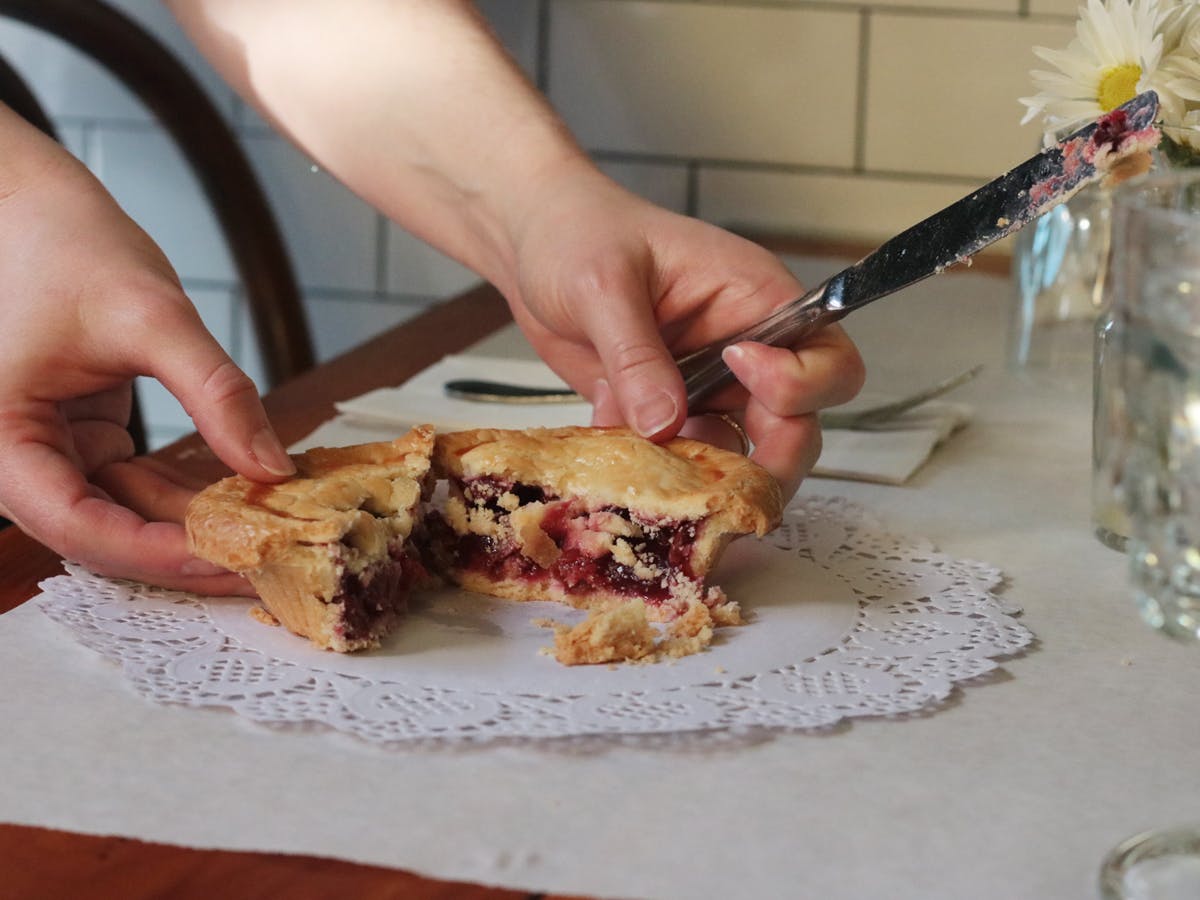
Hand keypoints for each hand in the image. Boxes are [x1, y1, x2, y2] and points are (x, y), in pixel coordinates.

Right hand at [0, 109, 293, 592]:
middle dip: (186, 551)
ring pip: (129, 516)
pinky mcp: (88, 441)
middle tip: (268, 564)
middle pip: (105, 536)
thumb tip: (273, 467)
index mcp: (3, 438)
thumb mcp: (154, 316)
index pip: (79, 526)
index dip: (156, 553)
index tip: (231, 559)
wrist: (40, 209)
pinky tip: (252, 497)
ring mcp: (56, 454)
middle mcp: (21, 460)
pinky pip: (142, 486)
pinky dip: (193, 493)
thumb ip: (216, 393)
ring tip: (273, 536)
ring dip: (197, 526)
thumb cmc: (71, 247)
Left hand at [499, 159, 864, 500]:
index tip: (735, 367)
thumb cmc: (579, 232)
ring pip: (743, 457)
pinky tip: (608, 425)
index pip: (827, 359)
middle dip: (770, 461)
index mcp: (755, 299)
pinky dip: (651, 466)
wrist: (532, 246)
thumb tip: (664, 422)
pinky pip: (681, 460)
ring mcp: (708, 387)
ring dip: (698, 472)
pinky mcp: (669, 413)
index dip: (799, 383)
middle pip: (798, 425)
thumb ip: (636, 354)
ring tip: (642, 450)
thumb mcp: (603, 283)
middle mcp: (746, 350)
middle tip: (719, 479)